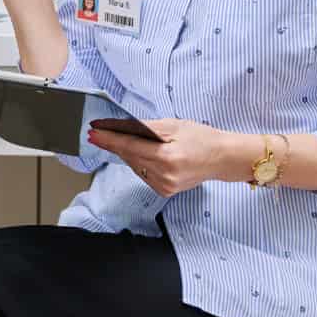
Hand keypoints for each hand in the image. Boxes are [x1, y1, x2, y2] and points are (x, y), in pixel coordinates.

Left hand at [85, 119, 246, 196]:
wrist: (223, 159)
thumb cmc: (202, 139)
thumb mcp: (175, 126)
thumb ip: (147, 127)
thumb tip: (123, 126)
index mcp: (167, 158)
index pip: (130, 147)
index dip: (109, 140)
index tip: (93, 133)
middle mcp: (164, 176)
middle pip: (129, 157)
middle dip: (114, 144)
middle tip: (99, 132)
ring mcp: (164, 186)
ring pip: (134, 166)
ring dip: (126, 153)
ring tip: (118, 140)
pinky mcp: (165, 191)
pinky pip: (143, 173)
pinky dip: (138, 162)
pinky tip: (139, 153)